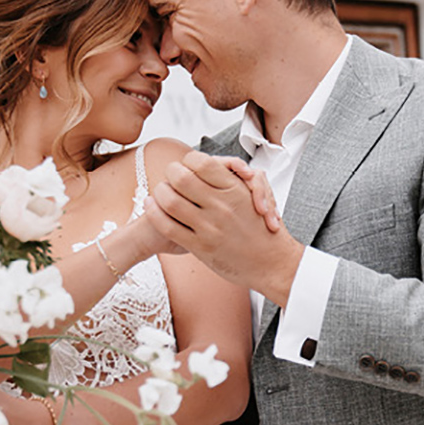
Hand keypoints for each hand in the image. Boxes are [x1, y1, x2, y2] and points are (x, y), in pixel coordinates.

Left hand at [146, 151, 304, 305]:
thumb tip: (213, 165)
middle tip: (170, 175)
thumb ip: (234, 180)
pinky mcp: (201, 247)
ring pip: (170, 201)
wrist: (273, 264)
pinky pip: (169, 227)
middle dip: (171, 172)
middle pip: (181, 177)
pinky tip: (151, 206)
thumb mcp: (255, 197)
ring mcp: (210, 227)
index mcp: (236, 189)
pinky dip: (154, 214)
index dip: (188, 160)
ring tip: (158, 191)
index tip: (187, 166)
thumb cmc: (265, 230)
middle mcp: (222, 206)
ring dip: (159, 192)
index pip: (201, 162)